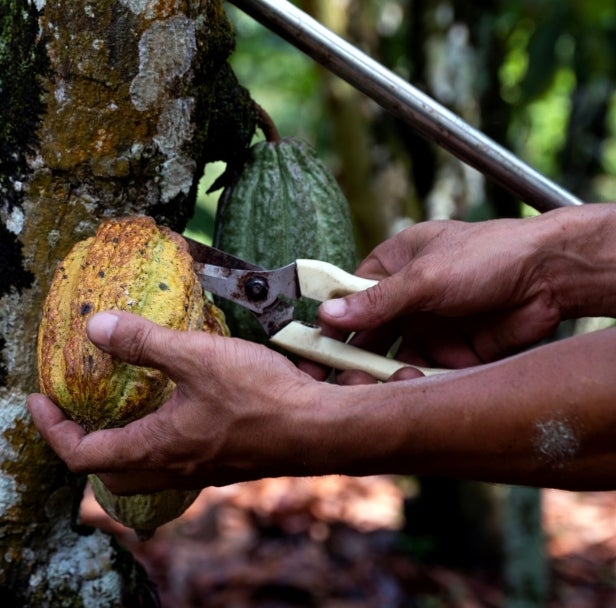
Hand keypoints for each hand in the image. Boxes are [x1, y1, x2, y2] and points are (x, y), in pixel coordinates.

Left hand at [28, 310, 326, 494]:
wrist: (323, 430)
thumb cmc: (261, 397)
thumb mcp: (196, 357)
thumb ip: (144, 342)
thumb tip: (95, 326)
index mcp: (154, 448)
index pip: (81, 455)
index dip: (51, 428)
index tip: (39, 400)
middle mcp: (172, 468)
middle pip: (108, 473)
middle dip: (81, 444)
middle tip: (74, 410)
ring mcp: (200, 471)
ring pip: (142, 473)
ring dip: (120, 447)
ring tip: (118, 410)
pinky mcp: (224, 464)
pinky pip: (174, 464)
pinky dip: (156, 444)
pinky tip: (172, 412)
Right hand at [318, 218, 562, 368]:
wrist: (553, 276)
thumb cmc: (491, 254)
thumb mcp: (425, 276)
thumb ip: (376, 300)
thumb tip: (329, 313)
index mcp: (394, 266)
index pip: (349, 298)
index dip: (331, 324)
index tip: (310, 348)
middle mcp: (408, 299)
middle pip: (367, 334)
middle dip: (352, 356)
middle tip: (338, 378)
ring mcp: (430, 327)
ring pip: (392, 359)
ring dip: (382, 373)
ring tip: (375, 385)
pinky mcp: (454, 354)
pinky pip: (424, 374)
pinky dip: (414, 384)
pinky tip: (409, 387)